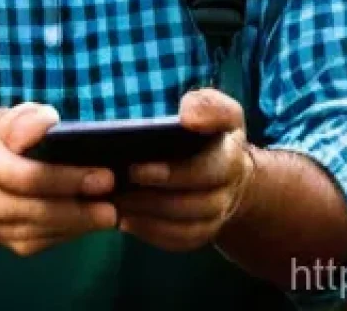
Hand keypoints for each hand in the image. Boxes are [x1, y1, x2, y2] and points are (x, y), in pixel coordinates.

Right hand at [0, 102, 118, 256]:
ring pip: (46, 229)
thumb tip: (48, 123)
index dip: (64, 177)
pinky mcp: (18, 246)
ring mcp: (1, 228)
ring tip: (111, 210)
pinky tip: (95, 219)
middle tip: (111, 192)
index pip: (26, 176)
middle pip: (39, 208)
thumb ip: (24, 120)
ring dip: (81, 221)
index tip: (102, 172)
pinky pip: (50, 240)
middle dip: (79, 203)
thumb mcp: (2, 122)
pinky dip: (75, 231)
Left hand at [114, 88, 256, 252]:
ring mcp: (217, 215)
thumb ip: (207, 105)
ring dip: (149, 218)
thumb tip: (187, 117)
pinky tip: (125, 221)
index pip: (207, 171)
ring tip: (116, 204)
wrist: (228, 166)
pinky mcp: (203, 231)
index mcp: (229, 157)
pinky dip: (153, 233)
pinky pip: (181, 241)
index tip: (135, 168)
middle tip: (116, 188)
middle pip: (195, 204)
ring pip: (187, 227)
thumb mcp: (216, 107)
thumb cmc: (211, 127)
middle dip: (154, 198)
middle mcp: (228, 191)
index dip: (173, 174)